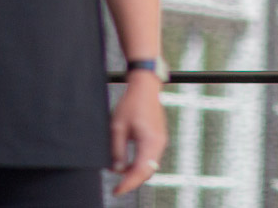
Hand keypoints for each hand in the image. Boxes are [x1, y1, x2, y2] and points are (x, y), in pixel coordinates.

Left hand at [109, 72, 166, 195]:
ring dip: (137, 174)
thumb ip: (117, 150)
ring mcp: (161, 141)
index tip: (116, 191)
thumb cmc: (131, 103)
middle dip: (133, 182)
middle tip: (118, 188)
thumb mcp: (117, 127)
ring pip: (151, 166)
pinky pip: (152, 158)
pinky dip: (141, 165)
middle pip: (148, 172)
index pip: (140, 171)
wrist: (145, 87)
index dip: (128, 184)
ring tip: (122, 178)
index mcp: (149, 141)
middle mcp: (159, 143)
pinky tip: (129, 166)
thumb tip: (117, 170)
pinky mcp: (159, 138)